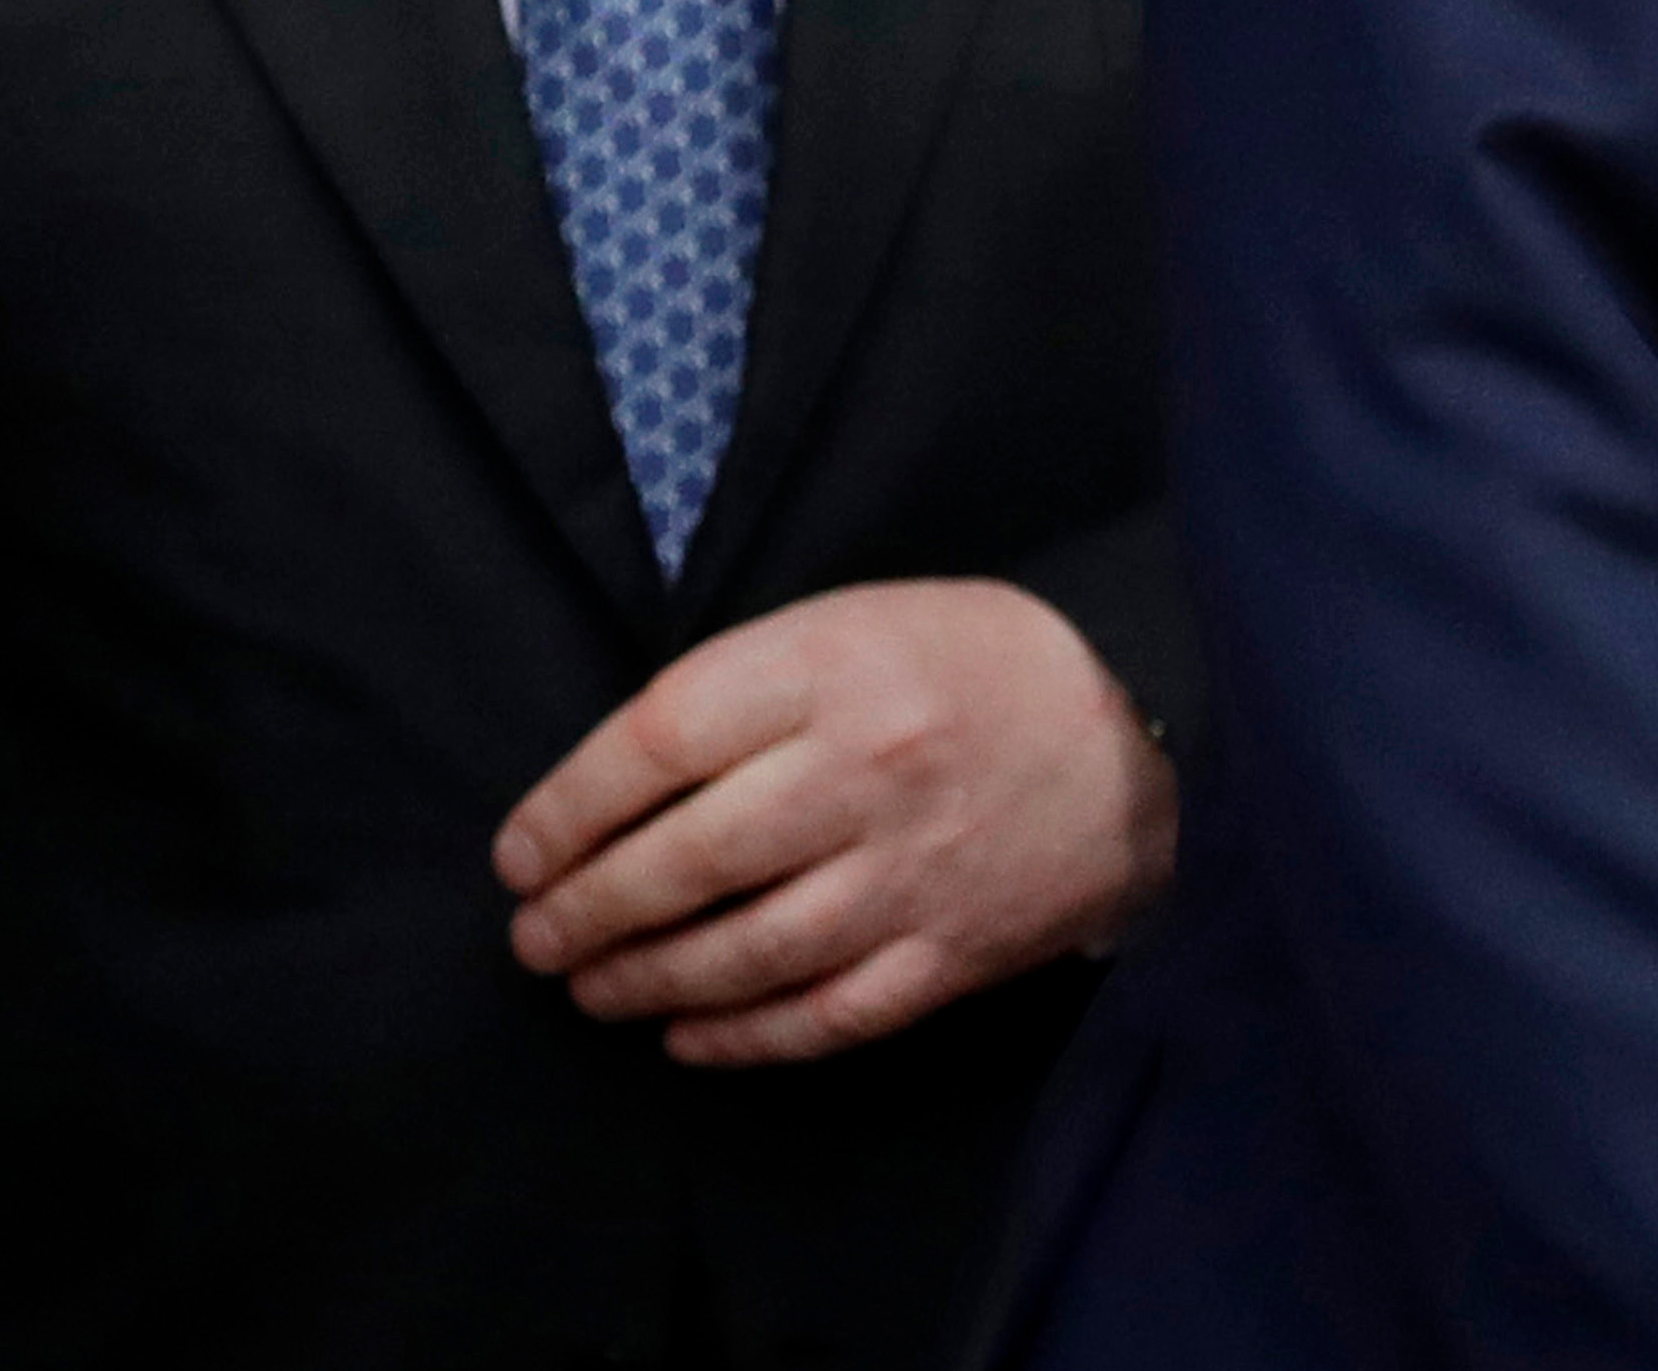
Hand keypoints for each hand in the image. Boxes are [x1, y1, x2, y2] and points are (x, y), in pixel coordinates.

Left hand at [491, 577, 1177, 1065]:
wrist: (1137, 737)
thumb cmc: (968, 664)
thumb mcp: (852, 619)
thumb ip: (744, 689)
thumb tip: (617, 784)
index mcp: (830, 669)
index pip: (659, 741)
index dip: (570, 807)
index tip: (520, 852)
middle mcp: (865, 773)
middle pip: (690, 860)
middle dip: (588, 909)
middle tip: (534, 937)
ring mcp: (911, 873)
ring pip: (748, 952)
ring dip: (648, 980)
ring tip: (590, 986)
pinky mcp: (953, 953)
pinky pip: (829, 1014)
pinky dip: (746, 1038)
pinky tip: (686, 1037)